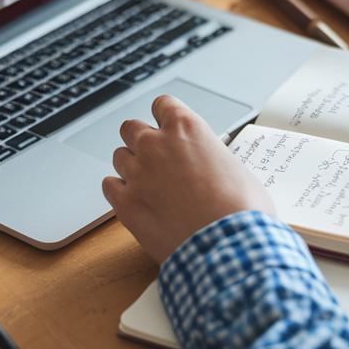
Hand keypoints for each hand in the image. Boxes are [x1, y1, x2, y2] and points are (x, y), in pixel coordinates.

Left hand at [102, 95, 276, 263]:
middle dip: (142, 140)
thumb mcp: (236, 168)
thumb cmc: (240, 209)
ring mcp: (137, 173)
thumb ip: (212, 157)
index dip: (165, 116)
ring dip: (131, 167)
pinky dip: (119, 192)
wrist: (228, 244)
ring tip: (150, 185)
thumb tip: (212, 167)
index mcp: (186, 128)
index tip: (167, 127)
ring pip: (119, 156)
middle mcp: (156, 145)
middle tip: (156, 158)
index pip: (162, 104)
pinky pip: (108, 186)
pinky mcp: (125, 203)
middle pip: (132, 127)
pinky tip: (135, 200)